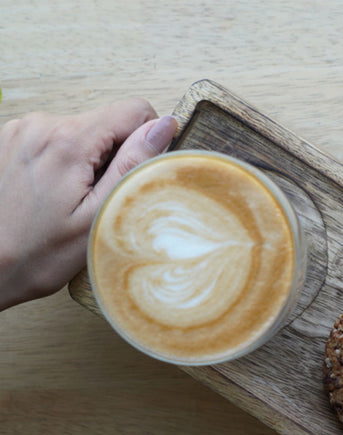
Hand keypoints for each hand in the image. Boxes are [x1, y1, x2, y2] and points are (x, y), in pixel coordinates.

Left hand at [0, 100, 177, 309]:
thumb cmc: (42, 252)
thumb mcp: (101, 213)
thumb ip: (133, 164)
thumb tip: (163, 126)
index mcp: (69, 141)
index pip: (133, 111)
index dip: (147, 140)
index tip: (134, 172)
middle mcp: (41, 125)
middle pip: (106, 122)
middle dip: (113, 157)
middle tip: (98, 198)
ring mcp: (22, 130)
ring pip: (82, 132)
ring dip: (88, 161)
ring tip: (73, 199)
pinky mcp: (12, 140)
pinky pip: (57, 140)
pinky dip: (65, 162)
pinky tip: (55, 194)